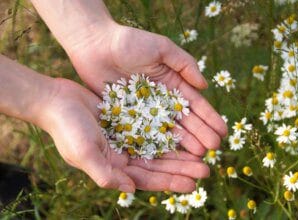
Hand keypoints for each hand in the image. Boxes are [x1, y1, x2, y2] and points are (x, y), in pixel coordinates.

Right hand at [43, 78, 209, 192]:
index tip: (193, 183)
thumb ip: (106, 174)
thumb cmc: (67, 128)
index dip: (170, 182)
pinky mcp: (128, 120)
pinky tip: (184, 130)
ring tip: (203, 153)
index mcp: (114, 167)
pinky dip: (169, 131)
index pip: (148, 179)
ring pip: (159, 147)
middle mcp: (123, 155)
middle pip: (158, 165)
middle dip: (182, 168)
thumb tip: (131, 190)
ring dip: (180, 151)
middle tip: (206, 169)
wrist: (56, 100)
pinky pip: (153, 127)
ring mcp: (127, 137)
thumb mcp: (83, 153)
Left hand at [67, 22, 227, 155]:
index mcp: (172, 83)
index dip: (209, 117)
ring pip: (167, 130)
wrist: (95, 45)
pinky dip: (157, 144)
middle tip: (213, 149)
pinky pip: (145, 133)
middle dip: (200, 134)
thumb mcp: (162, 48)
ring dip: (183, 142)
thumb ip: (185, 64)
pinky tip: (169, 155)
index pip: (194, 104)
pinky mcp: (127, 117)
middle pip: (184, 120)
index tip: (222, 131)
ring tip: (198, 155)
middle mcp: (161, 100)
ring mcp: (144, 111)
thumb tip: (205, 85)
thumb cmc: (130, 42)